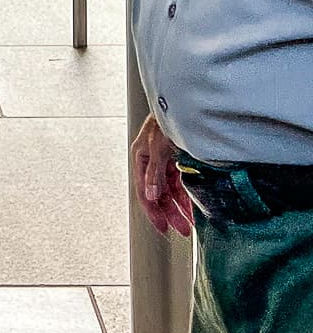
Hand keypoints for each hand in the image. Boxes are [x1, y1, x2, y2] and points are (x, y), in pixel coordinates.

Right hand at [132, 114, 192, 236]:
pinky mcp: (177, 159)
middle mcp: (152, 161)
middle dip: (170, 213)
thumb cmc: (166, 119)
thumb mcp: (158, 146)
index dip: (152, 211)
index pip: (144, 191)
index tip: (162, 227)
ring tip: (189, 223)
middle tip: (181, 229)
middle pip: (158, 193)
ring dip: (179, 207)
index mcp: (141, 157)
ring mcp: (165, 161)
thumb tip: (150, 195)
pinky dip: (186, 195)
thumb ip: (154, 172)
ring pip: (170, 191)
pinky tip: (192, 206)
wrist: (184, 103)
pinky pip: (180, 183)